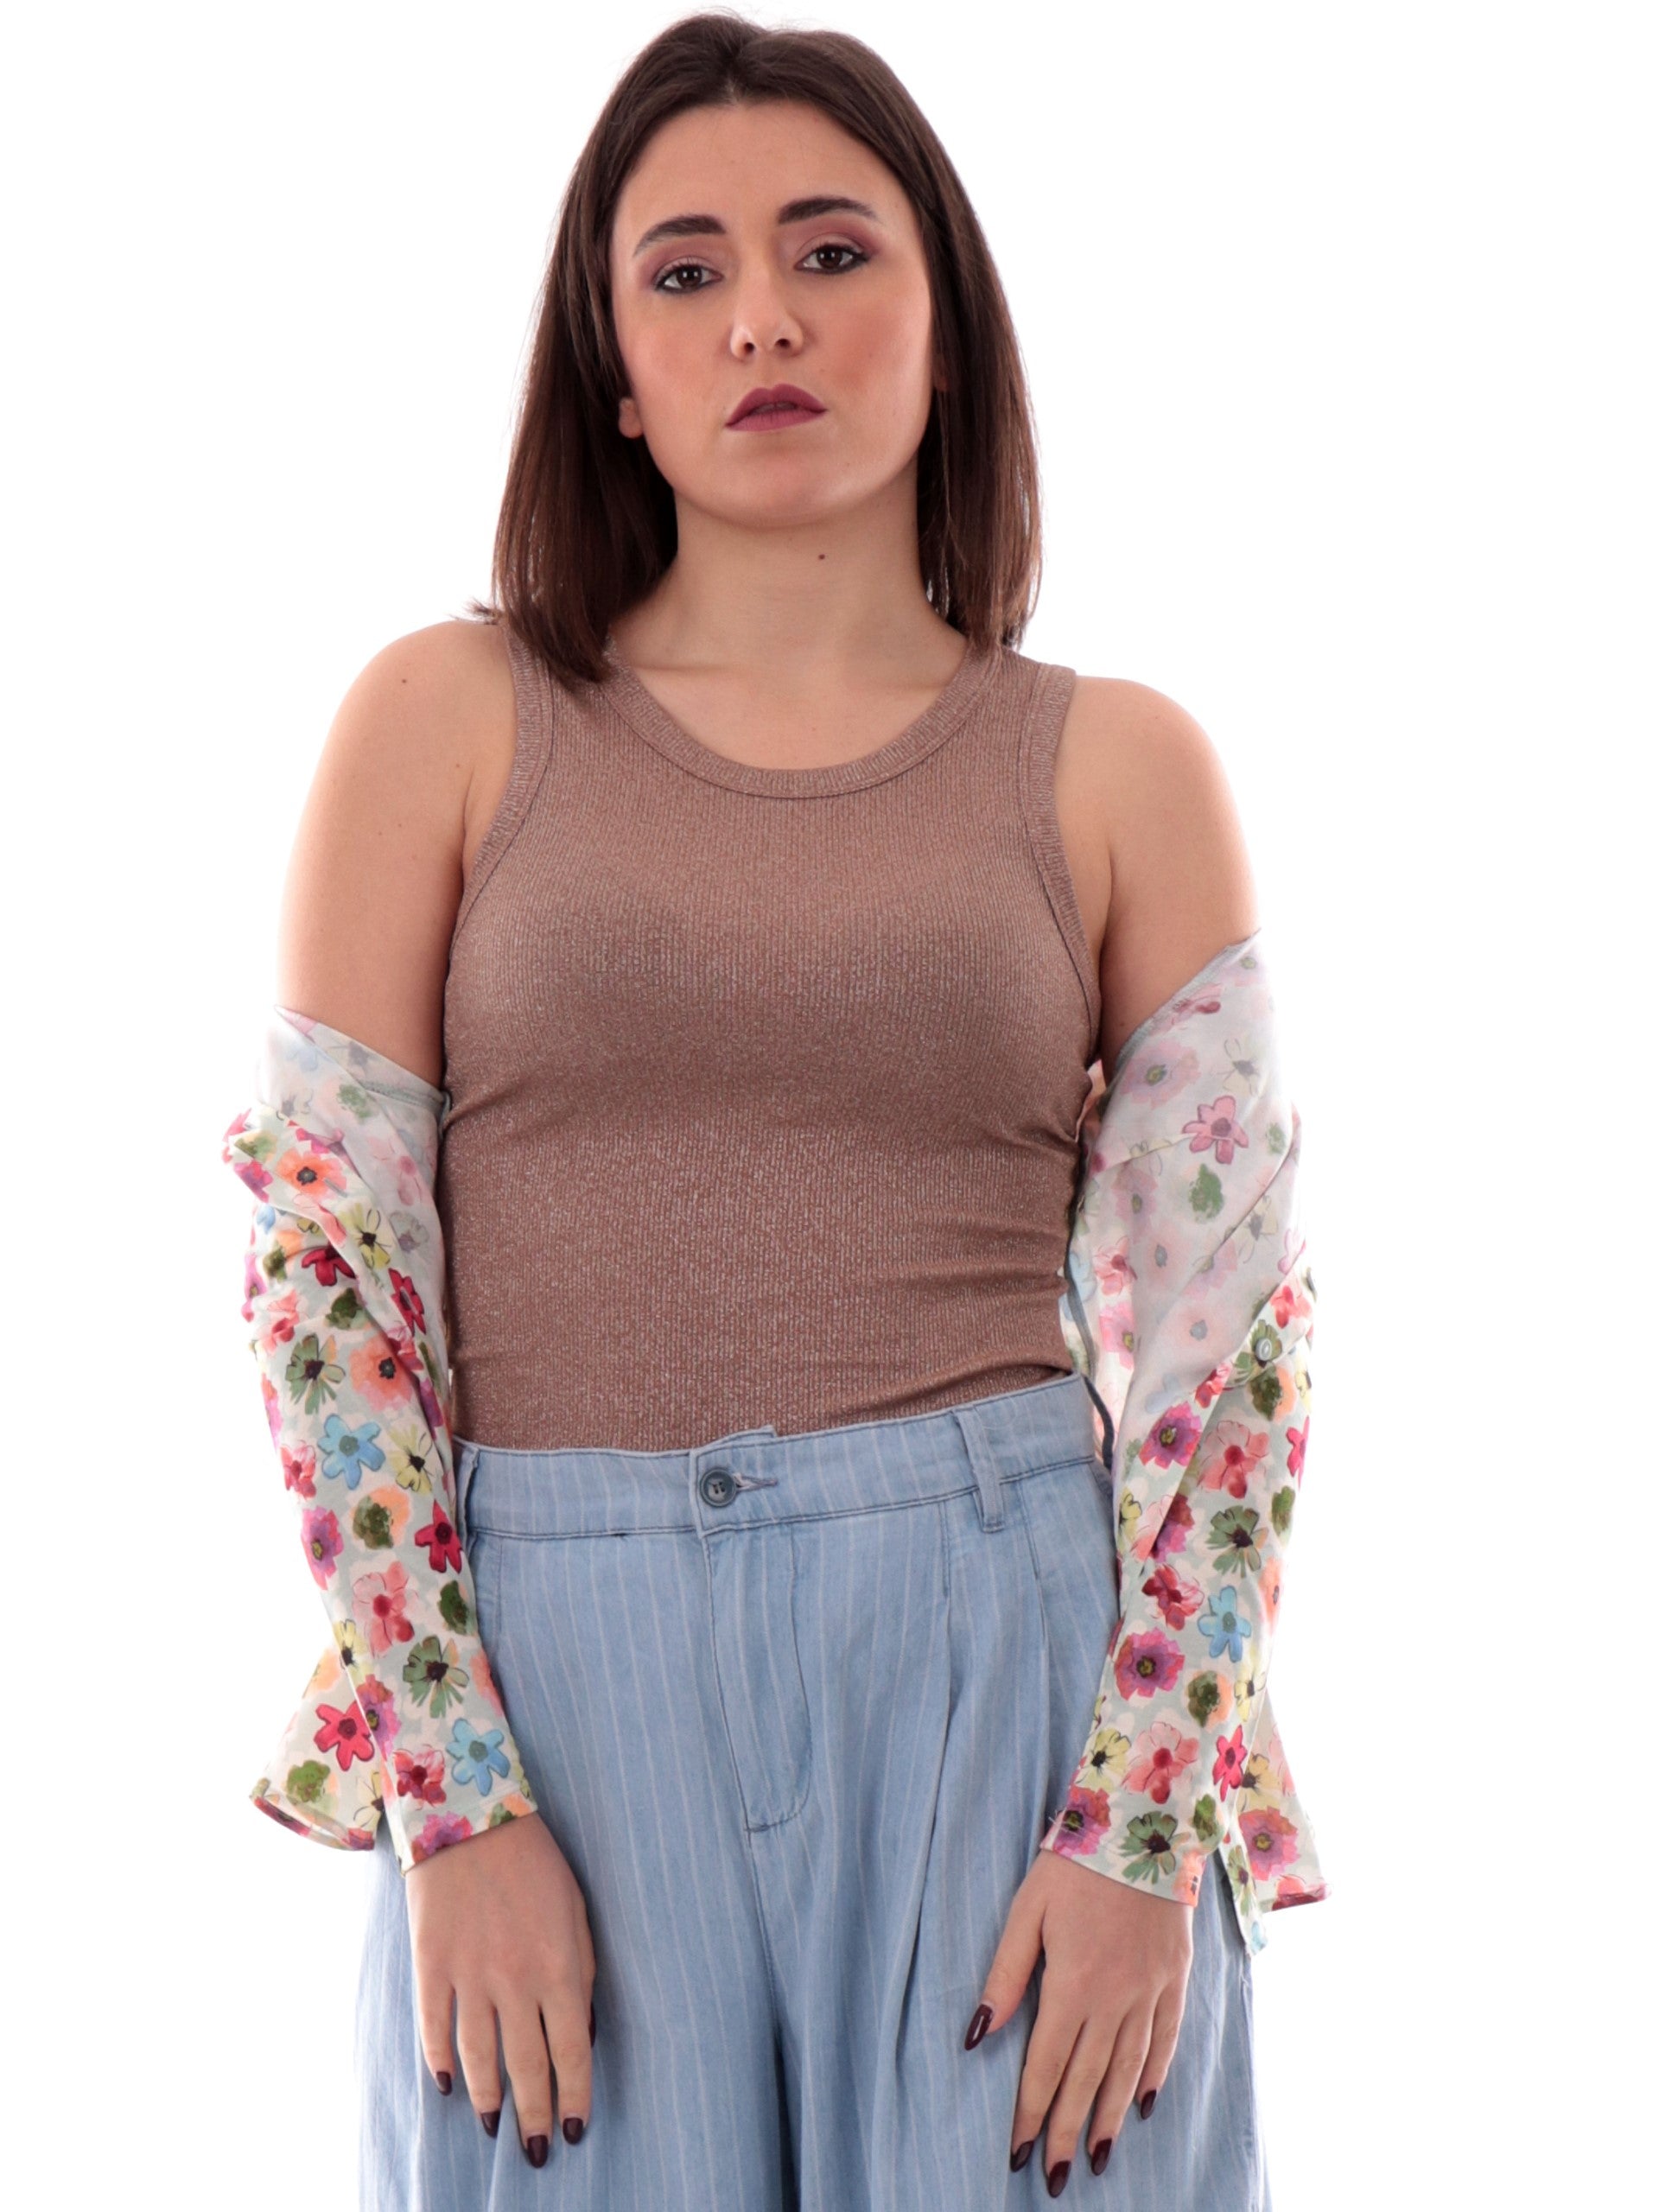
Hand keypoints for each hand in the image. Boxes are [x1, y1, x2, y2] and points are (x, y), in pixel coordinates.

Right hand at [407, 1811, 597, 2165]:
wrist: (469, 1816)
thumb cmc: (535, 1863)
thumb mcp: (577, 1912)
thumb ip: (582, 1973)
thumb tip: (579, 2032)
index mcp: (559, 1967)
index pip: (572, 2052)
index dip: (574, 2097)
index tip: (574, 2129)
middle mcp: (515, 1981)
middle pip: (527, 2068)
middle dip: (535, 2116)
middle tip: (536, 2152)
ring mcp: (469, 1977)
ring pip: (479, 2060)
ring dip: (490, 2100)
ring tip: (496, 2127)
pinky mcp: (431, 1967)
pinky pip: (435, 2030)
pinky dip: (441, 2064)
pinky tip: (450, 2087)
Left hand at [964, 1848, 1193, 2191]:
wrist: (1144, 1823)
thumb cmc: (1075, 1864)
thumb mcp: (1028, 1911)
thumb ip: (1005, 1975)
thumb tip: (976, 2034)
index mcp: (1073, 1983)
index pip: (1046, 2064)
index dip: (1030, 2112)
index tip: (1018, 2153)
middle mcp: (1115, 1998)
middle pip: (1087, 2079)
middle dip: (1065, 2131)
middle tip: (1053, 2178)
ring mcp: (1150, 1991)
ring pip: (1128, 2070)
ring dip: (1109, 2118)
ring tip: (1095, 2158)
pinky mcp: (1175, 1979)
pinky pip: (1166, 2040)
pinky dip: (1154, 2076)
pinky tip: (1143, 2104)